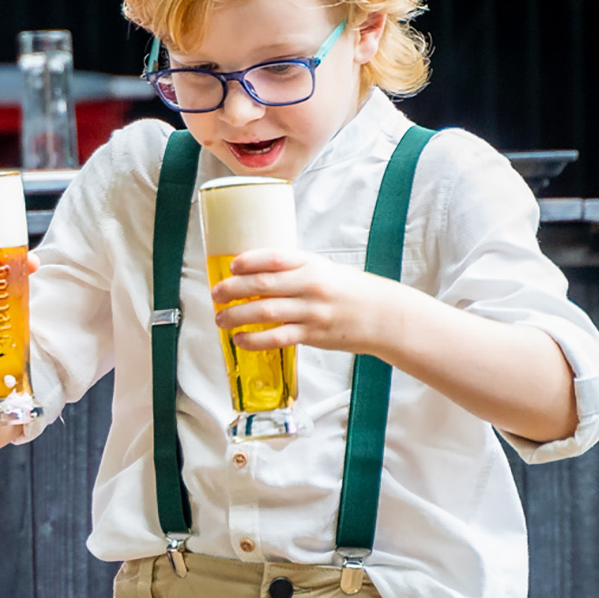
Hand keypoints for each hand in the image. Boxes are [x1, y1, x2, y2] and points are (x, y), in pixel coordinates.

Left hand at [208, 248, 394, 353]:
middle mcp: (310, 285)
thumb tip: (254, 275)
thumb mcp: (324, 270)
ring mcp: (311, 310)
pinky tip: (240, 340)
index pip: (273, 258)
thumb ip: (293, 271)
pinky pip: (277, 338)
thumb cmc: (350, 291)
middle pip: (262, 284)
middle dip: (232, 289)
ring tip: (220, 319)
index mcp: (311, 264)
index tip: (230, 266)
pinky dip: (254, 340)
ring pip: (264, 311)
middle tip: (216, 294)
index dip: (248, 261)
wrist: (382, 315)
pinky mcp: (312, 335)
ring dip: (236, 316)